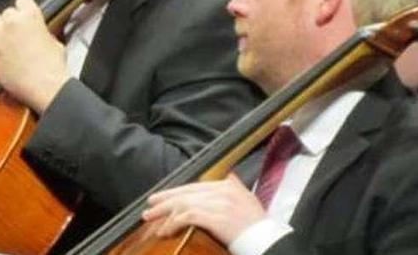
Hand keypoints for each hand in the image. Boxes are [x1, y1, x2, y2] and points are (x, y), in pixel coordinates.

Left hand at [0, 0, 69, 113]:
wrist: (45, 87)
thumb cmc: (52, 69)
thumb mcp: (54, 42)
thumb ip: (40, 30)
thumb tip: (36, 31)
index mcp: (31, 15)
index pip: (22, 1)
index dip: (23, 11)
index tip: (24, 19)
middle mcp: (12, 21)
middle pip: (6, 12)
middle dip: (10, 22)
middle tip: (16, 36)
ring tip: (4, 40)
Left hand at [141, 174, 264, 243]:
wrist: (267, 240)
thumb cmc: (258, 225)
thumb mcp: (249, 200)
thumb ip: (236, 187)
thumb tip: (229, 176)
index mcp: (228, 186)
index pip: (195, 186)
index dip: (176, 192)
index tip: (162, 197)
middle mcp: (222, 191)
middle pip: (186, 192)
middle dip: (165, 199)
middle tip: (150, 205)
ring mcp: (219, 203)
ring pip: (183, 203)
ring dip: (165, 212)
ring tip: (151, 218)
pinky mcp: (216, 217)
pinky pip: (187, 217)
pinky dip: (173, 222)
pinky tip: (165, 230)